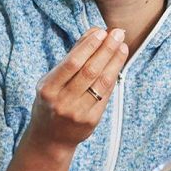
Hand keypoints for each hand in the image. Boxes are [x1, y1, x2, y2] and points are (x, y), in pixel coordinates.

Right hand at [28, 27, 129, 150]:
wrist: (50, 138)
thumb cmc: (51, 101)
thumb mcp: (51, 80)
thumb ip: (71, 57)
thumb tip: (93, 32)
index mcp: (48, 89)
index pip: (72, 63)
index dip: (88, 46)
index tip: (101, 31)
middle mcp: (62, 102)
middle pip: (89, 71)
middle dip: (106, 50)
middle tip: (118, 34)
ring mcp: (78, 113)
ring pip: (101, 83)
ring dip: (114, 61)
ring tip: (122, 45)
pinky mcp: (91, 120)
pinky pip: (106, 94)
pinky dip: (113, 76)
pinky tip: (118, 63)